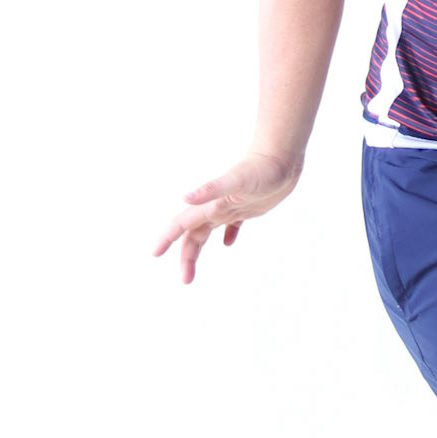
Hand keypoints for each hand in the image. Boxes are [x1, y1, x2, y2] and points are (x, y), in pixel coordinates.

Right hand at [154, 150, 301, 282]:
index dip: (167, 238)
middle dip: (186, 256)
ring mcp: (232, 207)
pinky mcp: (248, 207)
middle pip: (194, 235)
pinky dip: (228, 235)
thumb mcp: (237, 181)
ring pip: (207, 232)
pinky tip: (228, 243)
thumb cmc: (261, 168)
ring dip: (198, 250)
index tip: (154, 254)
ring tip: (193, 269)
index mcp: (212, 204)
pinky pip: (233, 225)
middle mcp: (217, 207)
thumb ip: (211, 189)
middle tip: (186, 279)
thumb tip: (184, 197)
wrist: (282, 158)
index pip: (183, 224)